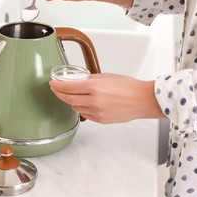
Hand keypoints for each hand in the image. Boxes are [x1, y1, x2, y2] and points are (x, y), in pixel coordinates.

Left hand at [49, 73, 164, 123]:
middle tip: (55, 89)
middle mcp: (94, 100)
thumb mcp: (107, 76)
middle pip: (69, 99)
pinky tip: (82, 104)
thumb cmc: (129, 87)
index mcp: (95, 87)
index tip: (53, 83)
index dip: (58, 86)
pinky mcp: (101, 120)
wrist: (143, 100)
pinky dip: (81, 109)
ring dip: (70, 102)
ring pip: (76, 108)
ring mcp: (97, 112)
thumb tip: (79, 80)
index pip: (69, 87)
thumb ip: (91, 78)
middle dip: (59, 94)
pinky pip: (85, 115)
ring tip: (69, 96)